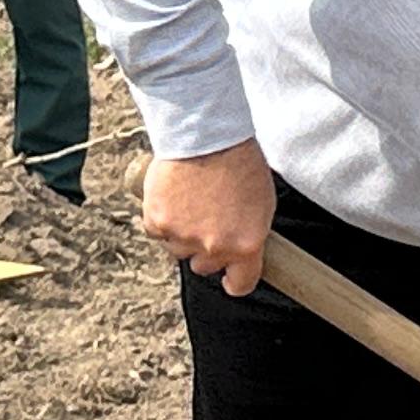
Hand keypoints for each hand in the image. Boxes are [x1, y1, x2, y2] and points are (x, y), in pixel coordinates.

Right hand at [140, 138, 278, 296]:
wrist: (206, 135)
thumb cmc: (238, 161)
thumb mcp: (262, 203)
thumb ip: (249, 234)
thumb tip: (242, 249)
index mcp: (246, 245)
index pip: (241, 284)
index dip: (234, 281)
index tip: (230, 279)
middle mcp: (214, 247)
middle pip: (204, 266)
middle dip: (205, 249)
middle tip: (208, 221)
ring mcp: (183, 237)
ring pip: (178, 249)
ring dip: (182, 232)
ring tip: (191, 201)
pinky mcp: (157, 222)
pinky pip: (157, 231)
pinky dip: (162, 217)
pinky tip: (173, 196)